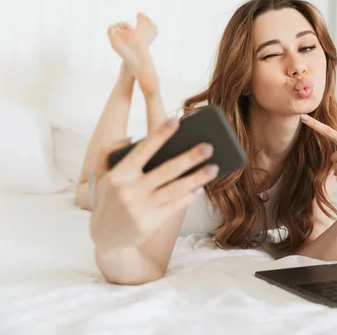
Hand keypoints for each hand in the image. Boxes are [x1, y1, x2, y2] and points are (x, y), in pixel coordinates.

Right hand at [90, 118, 218, 249]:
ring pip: (175, 189)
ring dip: (197, 178)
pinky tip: (200, 188)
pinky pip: (175, 206)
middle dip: (190, 157)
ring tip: (214, 168)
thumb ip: (110, 152)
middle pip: (166, 170)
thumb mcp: (101, 175)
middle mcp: (130, 191)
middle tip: (209, 146)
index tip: (176, 120)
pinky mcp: (151, 222)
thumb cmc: (108, 199)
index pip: (142, 150)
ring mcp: (141, 208)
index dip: (160, 135)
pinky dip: (189, 196)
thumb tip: (133, 137)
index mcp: (118, 175)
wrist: (105, 238)